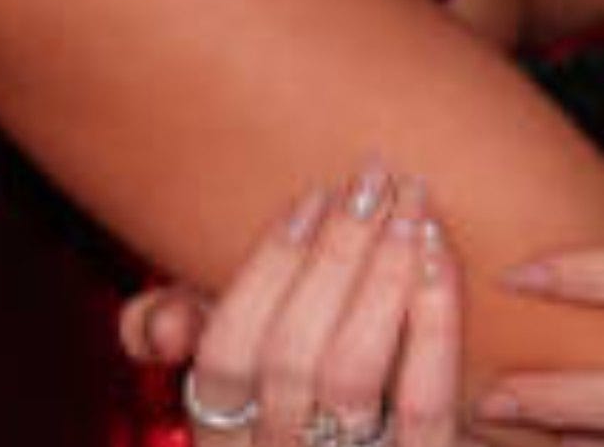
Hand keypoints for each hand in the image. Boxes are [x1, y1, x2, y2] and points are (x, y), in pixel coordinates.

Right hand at [173, 163, 466, 446]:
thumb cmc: (320, 400)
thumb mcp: (245, 378)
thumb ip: (180, 337)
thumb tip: (164, 324)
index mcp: (225, 438)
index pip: (222, 357)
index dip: (266, 272)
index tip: (313, 198)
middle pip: (290, 354)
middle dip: (335, 254)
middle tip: (374, 181)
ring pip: (351, 371)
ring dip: (383, 274)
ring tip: (412, 205)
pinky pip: (424, 399)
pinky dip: (432, 320)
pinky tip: (439, 257)